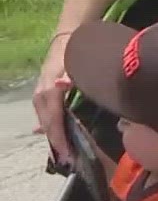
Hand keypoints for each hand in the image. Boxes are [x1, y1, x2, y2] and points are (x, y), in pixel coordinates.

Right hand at [32, 45, 71, 163]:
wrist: (66, 38)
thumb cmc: (74, 52)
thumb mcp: (75, 62)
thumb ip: (70, 75)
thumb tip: (62, 85)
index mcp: (49, 91)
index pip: (53, 120)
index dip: (59, 138)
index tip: (67, 155)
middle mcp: (41, 96)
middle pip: (48, 125)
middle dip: (57, 143)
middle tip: (68, 161)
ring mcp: (40, 96)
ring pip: (46, 122)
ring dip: (54, 138)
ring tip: (63, 155)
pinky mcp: (43, 96)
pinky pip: (46, 117)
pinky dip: (50, 129)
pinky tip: (51, 139)